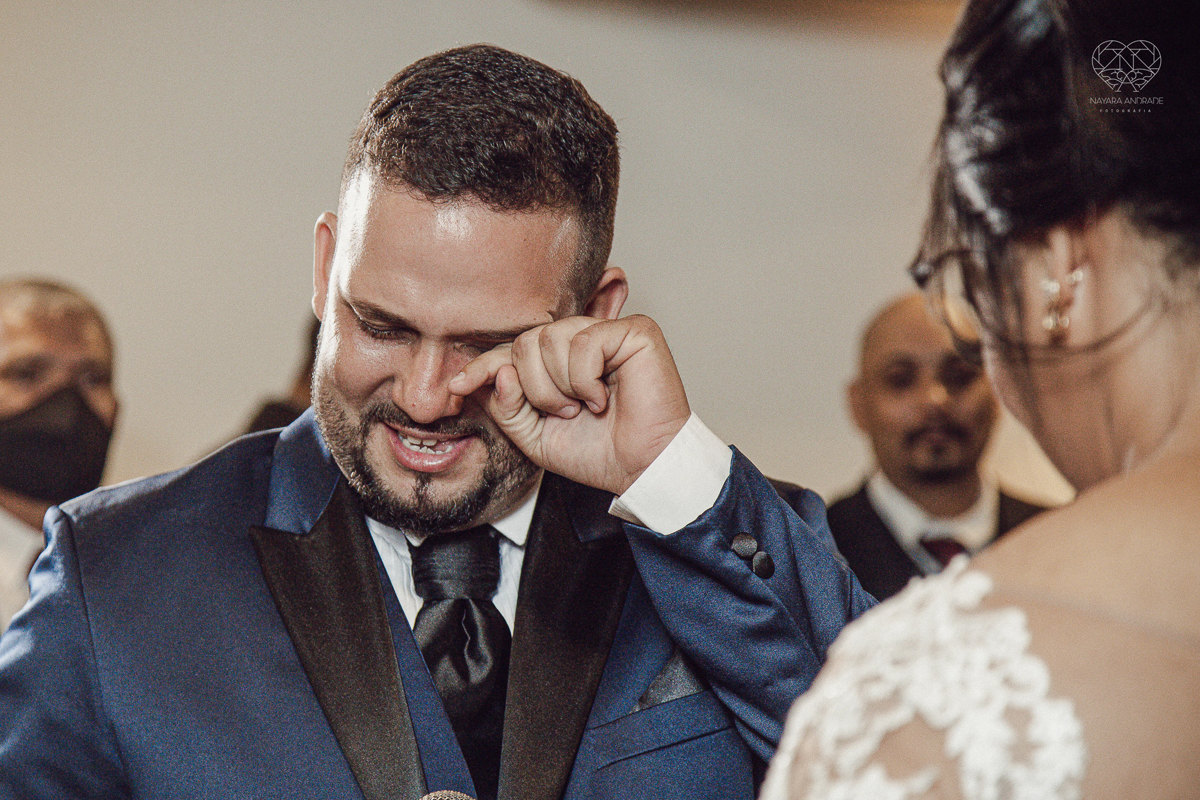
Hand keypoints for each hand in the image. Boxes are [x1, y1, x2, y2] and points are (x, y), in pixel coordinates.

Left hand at [448, 315, 690, 494]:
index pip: (511, 350)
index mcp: (558, 361)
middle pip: (525, 342)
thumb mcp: (534, 436)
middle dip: (535, 388)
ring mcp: (607, 332)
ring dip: (561, 386)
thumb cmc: (598, 452)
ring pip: (550, 339)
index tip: (458, 385)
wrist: (640, 469)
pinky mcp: (635, 332)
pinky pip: (585, 342)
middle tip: (564, 412)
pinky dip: (586, 379)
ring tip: (585, 406)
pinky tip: (603, 397)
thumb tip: (498, 373)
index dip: (483, 364)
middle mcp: (580, 340)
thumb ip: (507, 406)